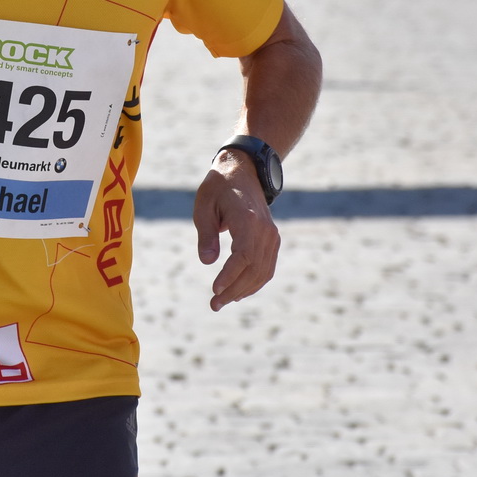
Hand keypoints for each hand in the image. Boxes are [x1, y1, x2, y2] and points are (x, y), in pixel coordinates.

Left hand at [192, 151, 280, 310]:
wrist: (243, 172)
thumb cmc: (218, 188)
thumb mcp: (204, 206)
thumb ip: (206, 234)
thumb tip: (207, 262)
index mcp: (248, 219)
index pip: (243, 256)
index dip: (230, 277)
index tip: (214, 290)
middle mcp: (265, 230)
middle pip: (253, 269)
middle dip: (233, 290)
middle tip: (213, 304)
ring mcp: (272, 236)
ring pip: (263, 272)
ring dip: (243, 290)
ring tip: (221, 301)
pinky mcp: (272, 240)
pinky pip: (267, 267)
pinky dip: (254, 282)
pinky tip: (238, 292)